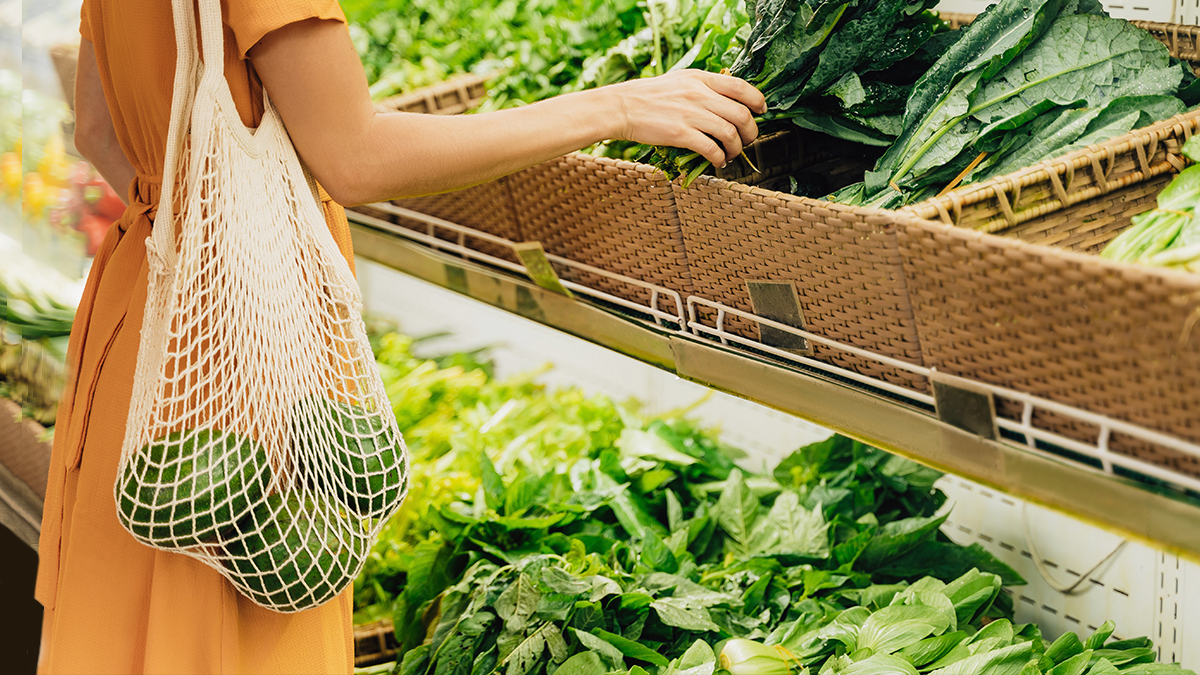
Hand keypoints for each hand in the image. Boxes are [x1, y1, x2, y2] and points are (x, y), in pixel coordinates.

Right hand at [605, 70, 766, 167]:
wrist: (622, 107)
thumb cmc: (649, 96)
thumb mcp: (680, 80)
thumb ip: (704, 87)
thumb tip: (727, 100)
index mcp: (701, 78)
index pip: (740, 86)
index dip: (757, 100)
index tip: (761, 111)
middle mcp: (699, 94)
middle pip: (741, 114)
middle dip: (751, 132)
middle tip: (748, 140)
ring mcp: (691, 114)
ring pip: (730, 133)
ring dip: (737, 148)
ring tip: (731, 154)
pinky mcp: (681, 134)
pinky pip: (712, 149)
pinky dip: (720, 158)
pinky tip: (718, 161)